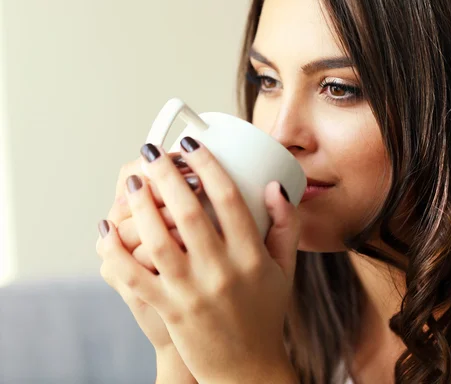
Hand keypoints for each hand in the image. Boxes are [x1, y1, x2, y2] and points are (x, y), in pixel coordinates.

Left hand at [98, 138, 299, 382]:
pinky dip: (115, 252)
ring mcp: (192, 292)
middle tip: (152, 153)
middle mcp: (222, 271)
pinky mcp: (169, 309)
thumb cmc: (266, 314)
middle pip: (188, 212)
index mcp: (252, 256)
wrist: (246, 369)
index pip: (230, 200)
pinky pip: (133, 277)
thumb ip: (286, 226)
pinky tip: (108, 230)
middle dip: (166, 175)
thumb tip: (274, 186)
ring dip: (141, 206)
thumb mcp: (285, 270)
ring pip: (158, 240)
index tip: (192, 145)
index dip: (208, 166)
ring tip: (133, 183)